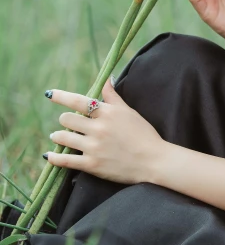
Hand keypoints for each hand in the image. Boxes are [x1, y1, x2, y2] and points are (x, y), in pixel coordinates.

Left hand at [44, 78, 165, 184]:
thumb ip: (113, 97)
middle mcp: (98, 128)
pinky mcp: (92, 165)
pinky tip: (49, 156)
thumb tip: (107, 79)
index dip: (61, 96)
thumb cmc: (144, 134)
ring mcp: (94, 147)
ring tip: (57, 137)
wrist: (154, 161)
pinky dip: (54, 158)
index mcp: (107, 113)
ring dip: (58, 137)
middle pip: (67, 119)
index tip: (49, 94)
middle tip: (68, 123)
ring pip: (63, 138)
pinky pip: (65, 160)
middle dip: (66, 120)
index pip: (78, 101)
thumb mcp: (129, 112)